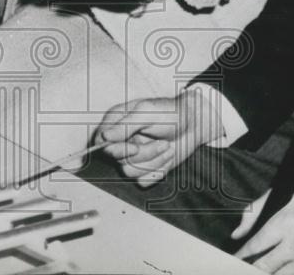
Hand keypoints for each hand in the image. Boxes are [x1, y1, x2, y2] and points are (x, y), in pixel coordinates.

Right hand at [95, 89, 220, 186]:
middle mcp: (122, 140)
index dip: (114, 149)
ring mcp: (133, 155)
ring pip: (130, 173)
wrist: (194, 125)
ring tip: (167, 146)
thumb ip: (125, 125)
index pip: (99, 141)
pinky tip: (166, 156)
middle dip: (144, 153)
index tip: (134, 147)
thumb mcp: (147, 112)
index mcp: (117, 121)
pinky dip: (158, 171)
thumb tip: (105, 136)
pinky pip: (143, 181)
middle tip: (162, 142)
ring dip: (154, 161)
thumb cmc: (171, 113)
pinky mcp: (145, 169)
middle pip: (118, 160)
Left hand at [231, 182, 293, 274]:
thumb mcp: (284, 195)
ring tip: (257, 270)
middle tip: (239, 269)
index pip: (256, 246)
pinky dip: (286, 273)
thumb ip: (255, 211)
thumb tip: (238, 232)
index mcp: (286, 223)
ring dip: (267, 273)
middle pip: (265, 266)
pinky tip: (278, 270)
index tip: (232, 259)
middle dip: (249, 269)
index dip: (241, 255)